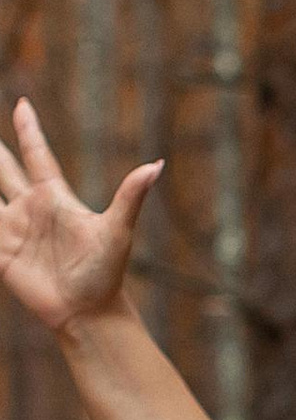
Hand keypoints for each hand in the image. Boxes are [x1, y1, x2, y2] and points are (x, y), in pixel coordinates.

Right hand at [0, 100, 156, 338]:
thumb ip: (130, 196)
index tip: (22, 105)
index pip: (37, 156)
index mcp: (56, 198)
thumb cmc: (106, 274)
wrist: (89, 314)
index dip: (29, 131)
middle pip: (3, 169)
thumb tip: (157, 164)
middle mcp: (31, 209)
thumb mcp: (117, 231)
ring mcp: (13, 229)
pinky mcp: (0, 252)